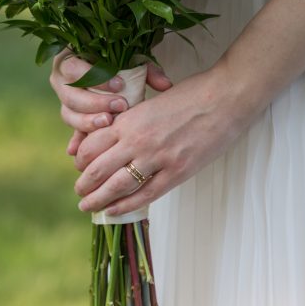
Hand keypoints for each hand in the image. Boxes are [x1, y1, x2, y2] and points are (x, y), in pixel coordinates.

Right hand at [49, 49, 172, 155]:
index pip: (75, 68)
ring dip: (87, 122)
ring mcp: (64, 100)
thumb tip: (166, 85)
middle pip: (70, 95)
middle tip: (119, 106)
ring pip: (69, 114)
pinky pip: (72, 130)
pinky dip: (76, 141)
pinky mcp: (72, 118)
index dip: (95, 78)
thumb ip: (148, 70)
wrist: (113, 69)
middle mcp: (61, 80)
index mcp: (70, 58)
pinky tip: (77, 151)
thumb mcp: (133, 61)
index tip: (120, 85)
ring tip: (109, 123)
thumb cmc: (121, 61)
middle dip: (94, 103)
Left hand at [72, 61, 251, 215]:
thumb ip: (135, 119)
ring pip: (116, 185)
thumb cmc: (192, 95)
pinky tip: (114, 210)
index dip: (81, 159)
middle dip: (84, 184)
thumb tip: (117, 133)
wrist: (225, 98)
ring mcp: (157, 158)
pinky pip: (144, 195)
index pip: (91, 144)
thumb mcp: (153, 101)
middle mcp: (137, 139)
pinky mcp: (177, 172)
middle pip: (97, 168)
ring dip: (98, 199)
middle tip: (79, 192)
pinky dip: (125, 205)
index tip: (79, 166)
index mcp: (130, 119)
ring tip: (88, 206)